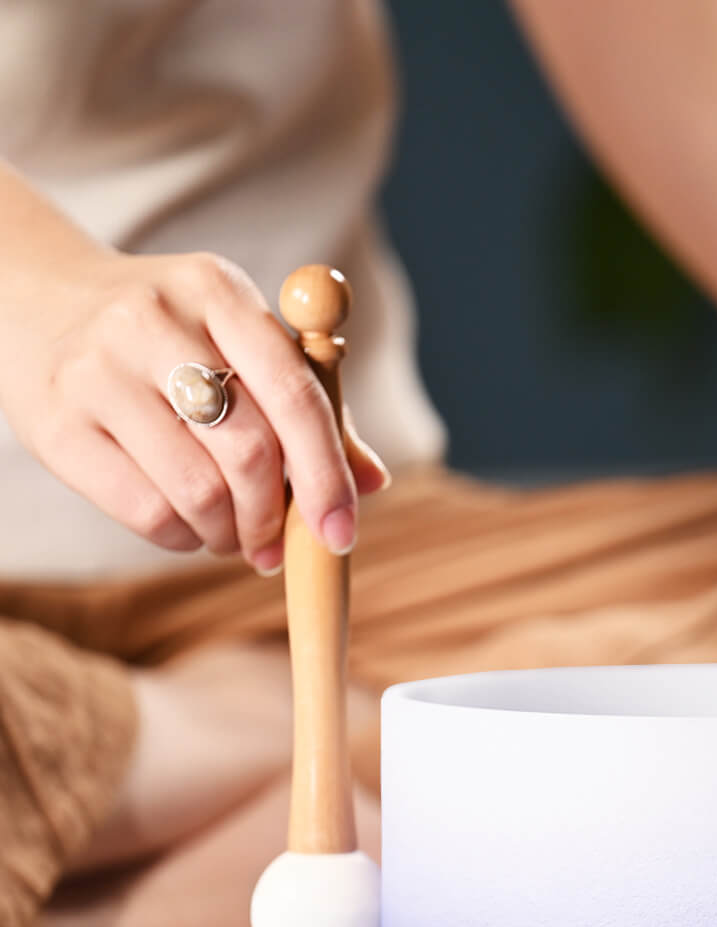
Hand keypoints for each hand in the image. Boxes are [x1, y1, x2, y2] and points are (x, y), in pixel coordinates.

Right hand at [0, 245, 390, 573]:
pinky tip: (187, 523)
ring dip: (231, 534)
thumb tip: (372, 481)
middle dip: (276, 516)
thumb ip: (311, 408)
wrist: (40, 300)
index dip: (328, 477)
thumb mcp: (241, 343)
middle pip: (248, 453)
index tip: (342, 534)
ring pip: (198, 492)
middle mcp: (151, 321)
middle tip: (276, 542)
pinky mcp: (54, 424)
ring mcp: (95, 372)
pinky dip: (183, 538)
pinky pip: (146, 513)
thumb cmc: (174, 338)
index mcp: (217, 291)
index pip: (295, 397)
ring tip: (233, 532)